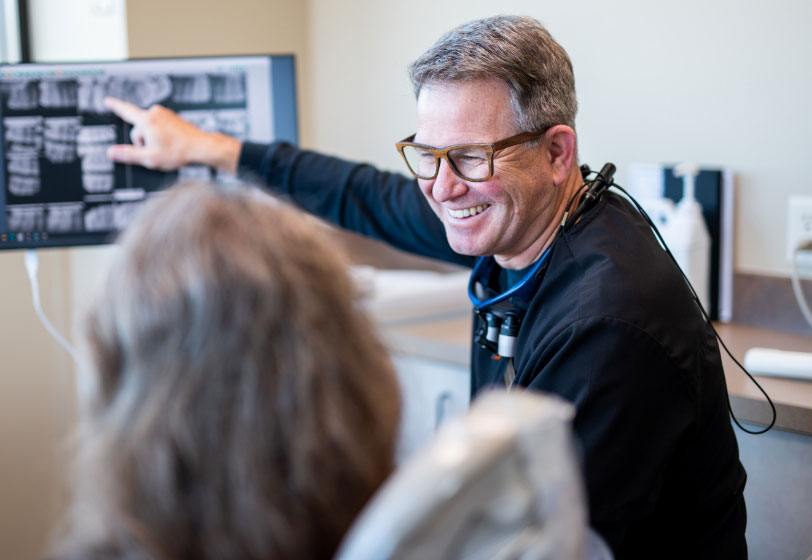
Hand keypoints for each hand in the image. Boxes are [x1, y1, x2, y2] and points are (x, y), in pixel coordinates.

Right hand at [104, 97, 241, 172]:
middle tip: (156, 151)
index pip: (125, 111)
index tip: (108, 101)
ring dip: (153, 139)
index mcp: (147, 120)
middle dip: (143, 141)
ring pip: (150, 128)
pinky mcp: (173, 118)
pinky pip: (160, 127)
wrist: (201, 148)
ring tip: (167, 148)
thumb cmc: (179, 152)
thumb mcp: (150, 158)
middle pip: (139, 128)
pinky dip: (162, 136)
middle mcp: (156, 113)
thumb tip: (112, 153)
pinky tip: (171, 144)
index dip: (115, 106)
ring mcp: (166, 114)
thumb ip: (129, 155)